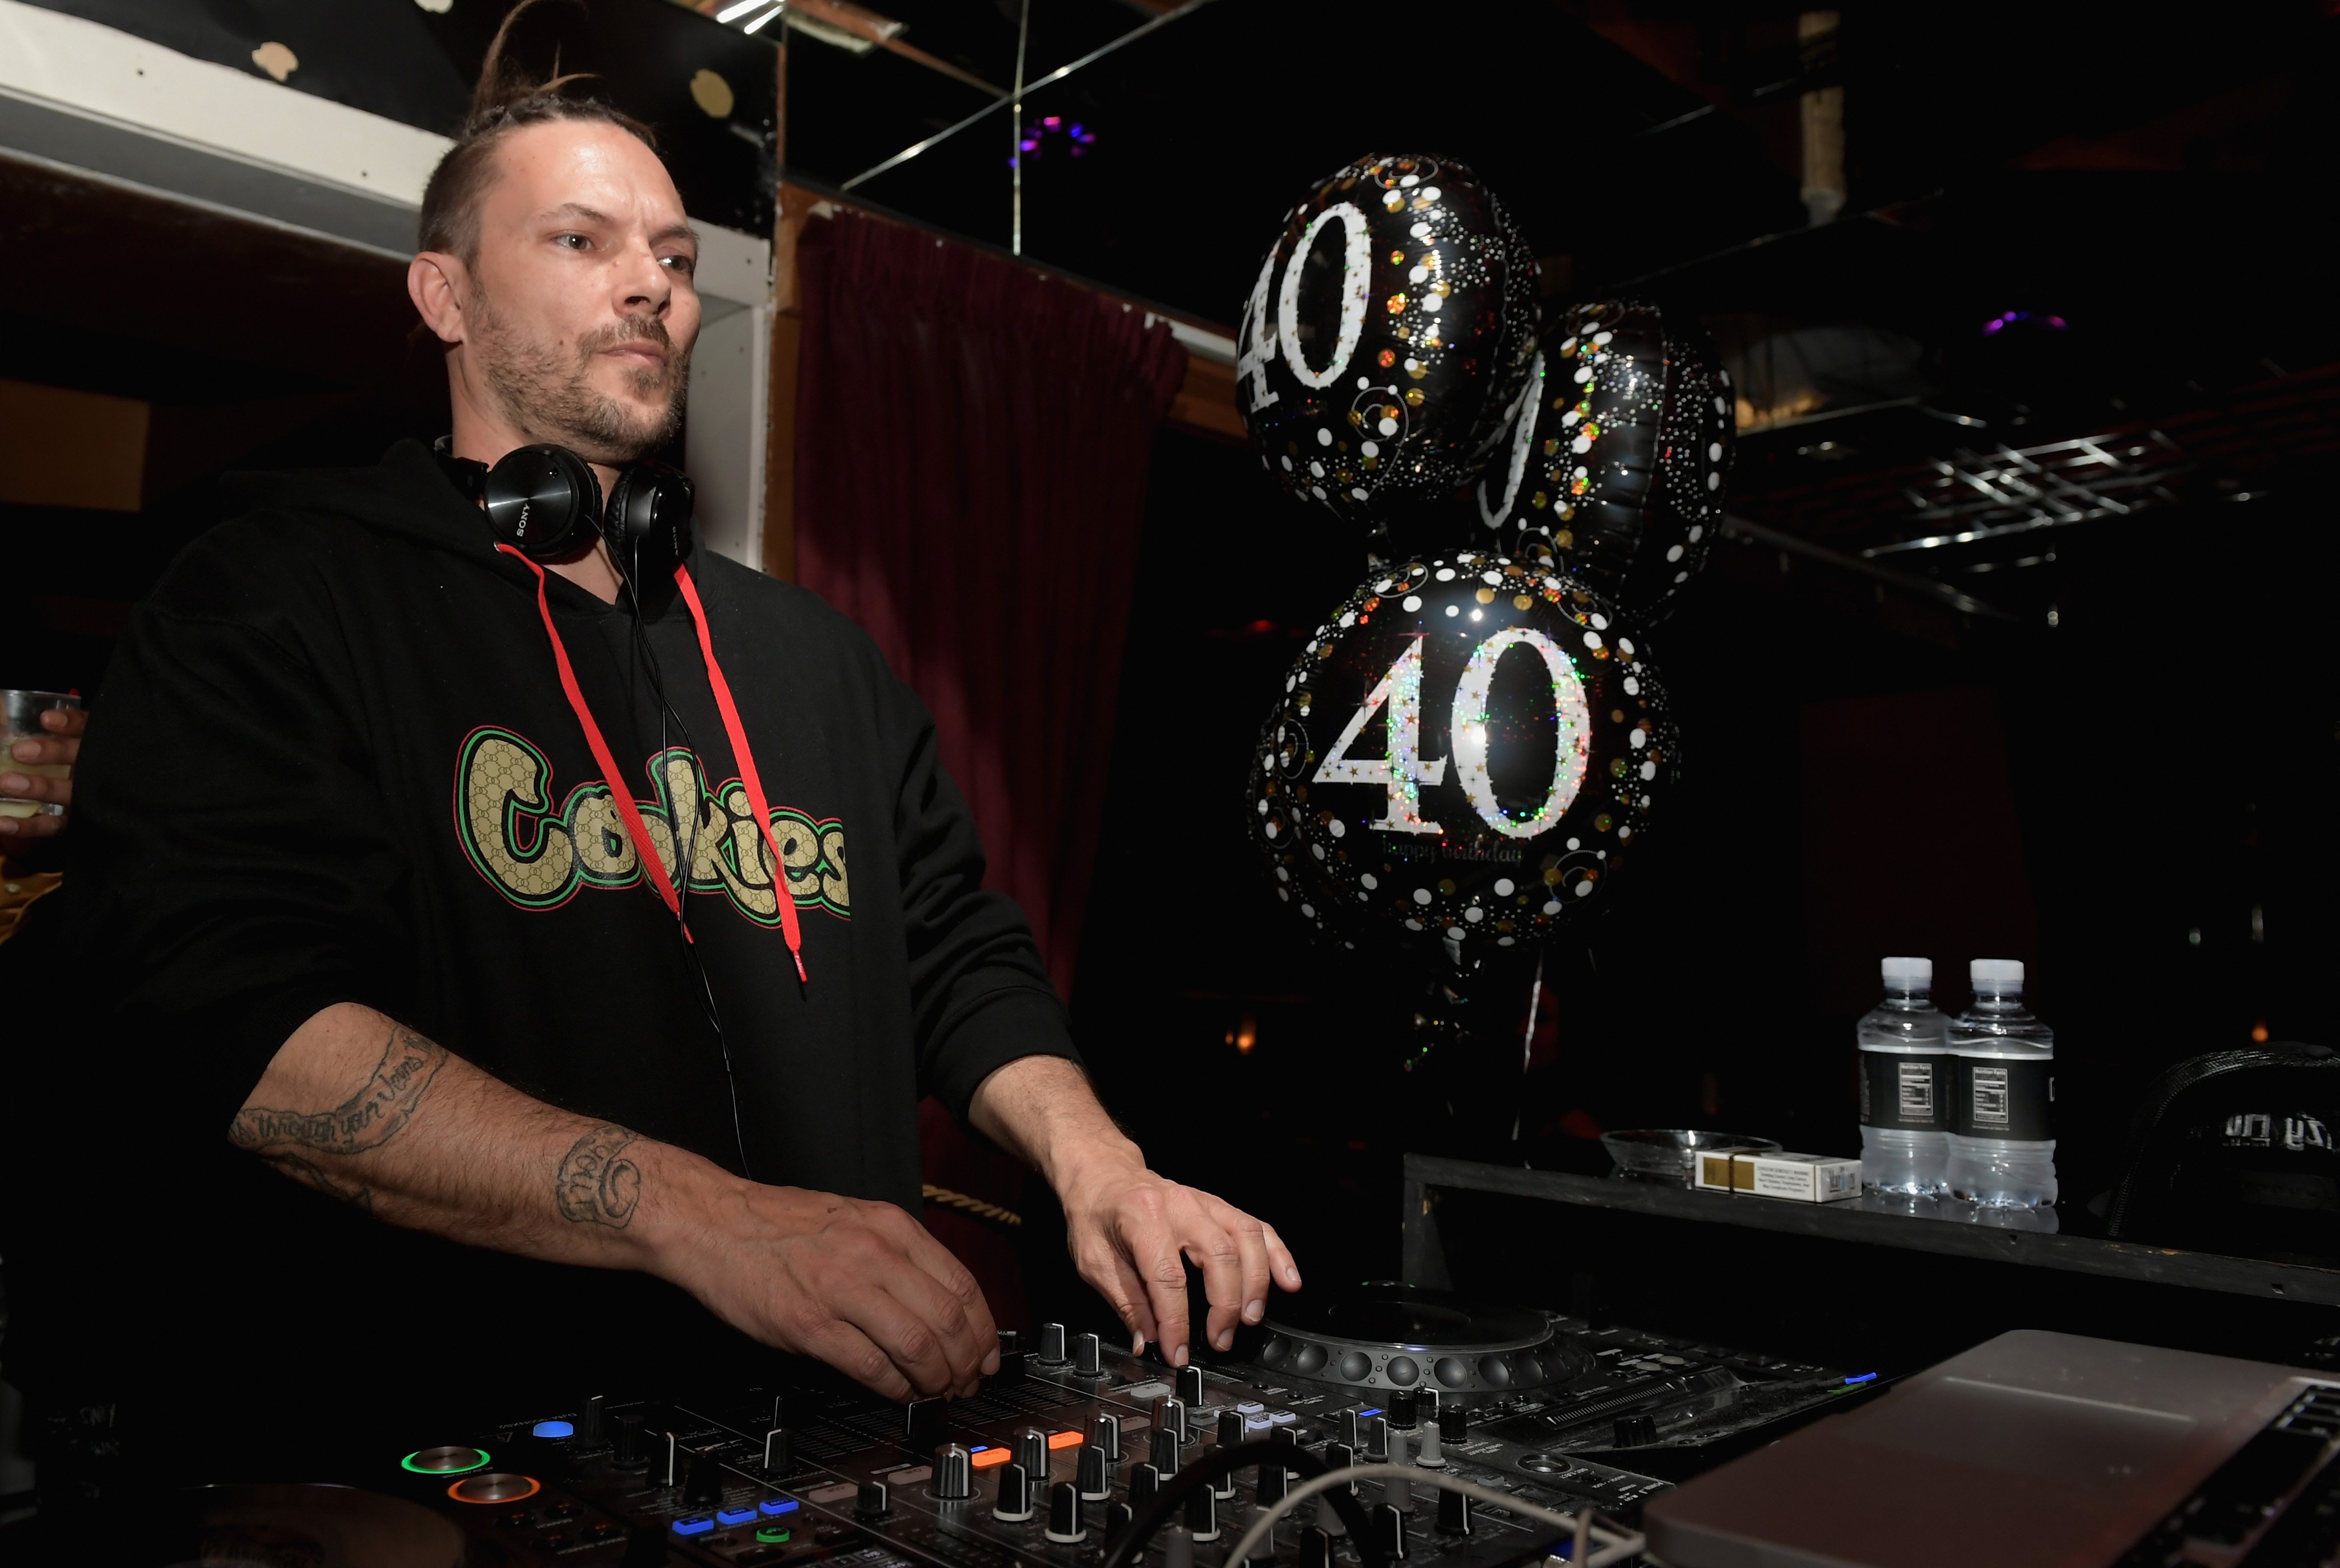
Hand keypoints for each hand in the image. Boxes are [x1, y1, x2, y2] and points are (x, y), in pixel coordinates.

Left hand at [0, 706, 86, 840]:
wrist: (93, 803)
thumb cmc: (63, 751)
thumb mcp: (63, 735)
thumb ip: (52, 728)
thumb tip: (31, 719)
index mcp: (93, 742)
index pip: (86, 728)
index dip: (69, 724)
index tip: (45, 719)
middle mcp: (93, 769)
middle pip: (78, 758)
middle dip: (50, 754)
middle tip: (18, 752)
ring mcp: (84, 797)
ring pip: (65, 793)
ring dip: (37, 788)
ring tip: (6, 782)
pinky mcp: (73, 821)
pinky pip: (52, 825)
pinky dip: (27, 825)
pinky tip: (2, 822)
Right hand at [657, 1174, 1001, 1400]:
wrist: (714, 1223)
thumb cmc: (780, 1225)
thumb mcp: (855, 1219)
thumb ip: (899, 1254)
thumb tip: (941, 1301)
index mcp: (892, 1227)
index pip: (962, 1285)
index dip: (984, 1331)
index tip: (986, 1355)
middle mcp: (875, 1254)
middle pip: (948, 1321)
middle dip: (966, 1363)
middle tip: (965, 1383)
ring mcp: (842, 1290)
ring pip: (917, 1346)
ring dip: (936, 1380)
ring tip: (936, 1393)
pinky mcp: (809, 1325)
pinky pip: (871, 1366)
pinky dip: (895, 1389)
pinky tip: (899, 1394)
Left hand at [1056, 1148, 1300, 1367]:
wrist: (1104, 1173)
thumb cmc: (1097, 1213)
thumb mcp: (1094, 1261)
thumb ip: (1125, 1302)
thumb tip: (1148, 1341)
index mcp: (1142, 1217)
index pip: (1167, 1278)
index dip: (1176, 1322)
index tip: (1177, 1352)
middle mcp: (1180, 1206)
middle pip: (1218, 1256)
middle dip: (1224, 1306)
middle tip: (1219, 1340)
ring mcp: (1205, 1204)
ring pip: (1246, 1239)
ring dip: (1255, 1284)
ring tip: (1250, 1319)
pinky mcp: (1221, 1208)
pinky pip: (1258, 1228)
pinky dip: (1278, 1255)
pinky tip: (1288, 1282)